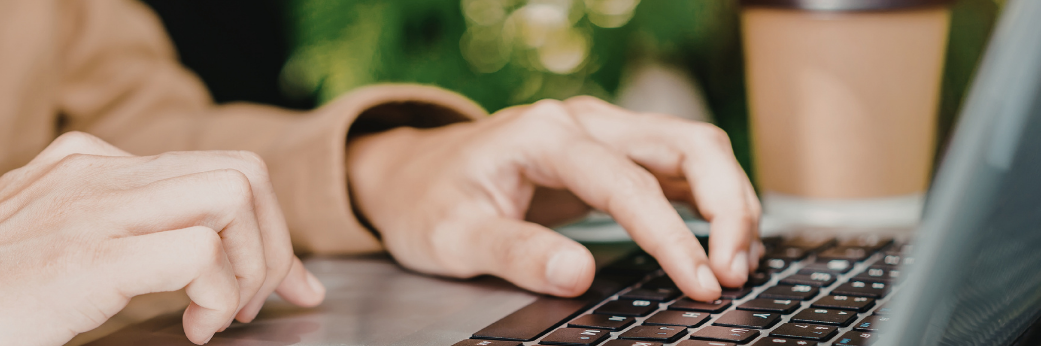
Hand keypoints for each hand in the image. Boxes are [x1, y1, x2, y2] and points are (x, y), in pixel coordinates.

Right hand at [0, 132, 324, 345]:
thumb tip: (201, 269)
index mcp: (91, 166)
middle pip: (242, 172)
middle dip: (276, 245)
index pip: (215, 170)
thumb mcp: (53, 248)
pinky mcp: (86, 254)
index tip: (284, 286)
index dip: (269, 232)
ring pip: (235, 194)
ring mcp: (92, 205)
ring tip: (221, 319)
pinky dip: (219, 296)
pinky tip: (193, 331)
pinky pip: (199, 252)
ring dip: (254, 265)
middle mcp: (99, 171)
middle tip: (256, 306)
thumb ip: (123, 241)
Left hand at [347, 98, 761, 300]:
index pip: (628, 182)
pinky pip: (681, 167)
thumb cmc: (429, 203)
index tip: (700, 282)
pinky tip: (723, 243)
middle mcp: (582, 121)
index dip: (671, 236)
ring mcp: (602, 132)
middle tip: (734, 272)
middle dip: (727, 205)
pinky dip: (712, 201)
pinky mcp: (612, 153)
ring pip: (694, 149)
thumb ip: (515, 254)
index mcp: (543, 134)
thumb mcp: (454, 238)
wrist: (412, 175)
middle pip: (686, 144)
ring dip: (729, 201)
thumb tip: (578, 276)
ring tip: (738, 265)